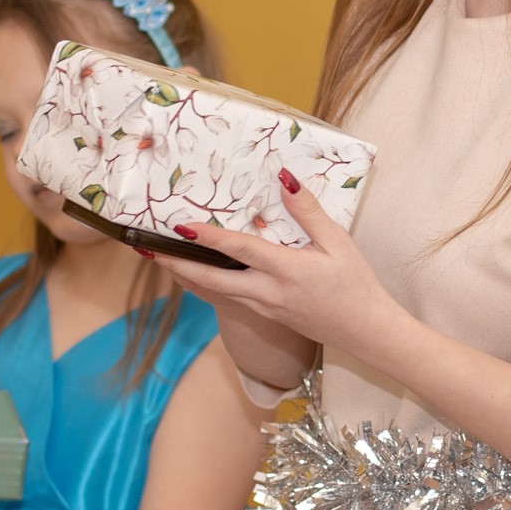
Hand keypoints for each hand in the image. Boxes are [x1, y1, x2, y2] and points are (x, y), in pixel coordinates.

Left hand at [158, 171, 407, 358]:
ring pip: (213, 292)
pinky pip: (225, 299)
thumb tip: (285, 179)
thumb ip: (309, 212)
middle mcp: (267, 293)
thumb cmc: (356, 284)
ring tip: (157, 258)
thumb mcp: (339, 243)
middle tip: (145, 249)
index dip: (208, 238)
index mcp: (286, 272)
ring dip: (184, 275)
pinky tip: (190, 275)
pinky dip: (203, 286)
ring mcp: (263, 307)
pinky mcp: (265, 314)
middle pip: (210, 280)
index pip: (239, 251)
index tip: (180, 226)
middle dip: (175, 264)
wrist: (365, 330)